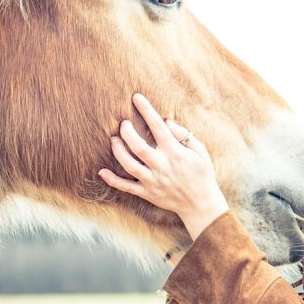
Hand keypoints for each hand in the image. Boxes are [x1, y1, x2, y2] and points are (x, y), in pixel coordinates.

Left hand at [98, 93, 228, 239]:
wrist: (201, 204)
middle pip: (138, 146)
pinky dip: (112, 180)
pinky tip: (101, 171)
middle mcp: (162, 166)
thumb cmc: (202, 174)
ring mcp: (153, 181)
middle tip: (124, 124)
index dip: (146, 110)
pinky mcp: (147, 193)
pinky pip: (126, 187)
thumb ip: (184, 135)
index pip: (158, 128)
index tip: (136, 98)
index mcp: (176, 154)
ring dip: (118, 151)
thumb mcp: (201, 152)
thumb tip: (166, 122)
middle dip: (127, 132)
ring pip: (129, 165)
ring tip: (114, 140)